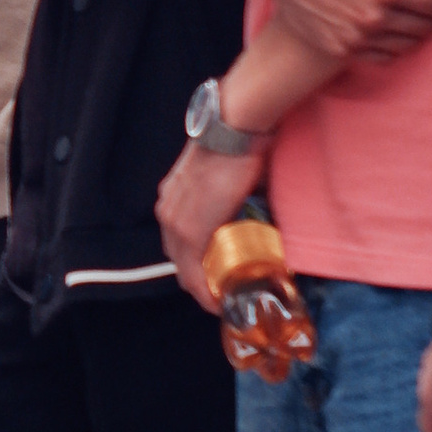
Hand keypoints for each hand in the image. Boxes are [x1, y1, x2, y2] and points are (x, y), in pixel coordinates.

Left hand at [157, 135, 262, 310]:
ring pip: (185, 268)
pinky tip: (217, 302)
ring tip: (223, 297)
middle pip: (178, 257)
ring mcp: (176, 222)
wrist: (234, 129)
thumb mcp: (229, 174)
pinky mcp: (190, 233)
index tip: (215, 272)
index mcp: (174, 195)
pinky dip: (206, 292)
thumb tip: (263, 203)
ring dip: (203, 286)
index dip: (195, 259)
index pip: (178, 239)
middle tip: (223, 287)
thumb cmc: (238, 142)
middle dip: (199, 277)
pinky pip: (194, 274)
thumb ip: (237, 194)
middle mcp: (168, 210)